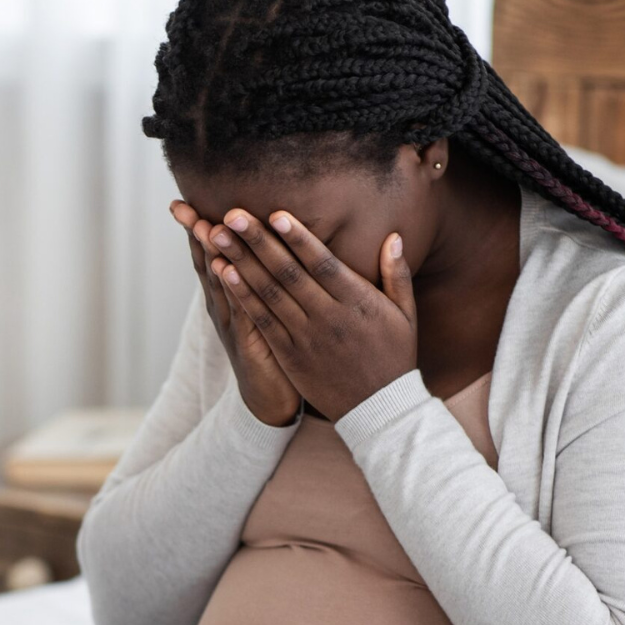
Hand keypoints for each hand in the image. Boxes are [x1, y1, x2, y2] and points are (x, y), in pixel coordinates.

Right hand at [170, 200, 301, 426]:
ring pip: (220, 283)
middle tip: (182, 208)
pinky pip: (240, 308)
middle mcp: (222, 307)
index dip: (195, 229)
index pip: (209, 255)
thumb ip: (258, 278)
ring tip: (203, 227)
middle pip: (206, 264)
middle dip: (195, 235)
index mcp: (227, 296)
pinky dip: (232, 288)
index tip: (181, 203)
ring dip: (212, 254)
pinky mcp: (248, 340)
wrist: (269, 400)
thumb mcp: (263, 309)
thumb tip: (256, 244)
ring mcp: (231, 323)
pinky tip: (226, 269)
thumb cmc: (272, 350)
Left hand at [201, 207, 417, 421]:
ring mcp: (305, 337)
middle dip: (258, 243)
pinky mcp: (288, 354)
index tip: (277, 214)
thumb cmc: (393, 357)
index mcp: (357, 302)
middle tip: (233, 215)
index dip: (299, 239)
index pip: (323, 264)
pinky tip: (224, 274)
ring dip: (241, 263)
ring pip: (268, 294)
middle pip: (288, 274)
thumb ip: (397, 274)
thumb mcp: (405, 315)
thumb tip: (392, 236)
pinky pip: (261, 321)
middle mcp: (328, 317)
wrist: (377, 410)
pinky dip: (242, 296)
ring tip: (219, 236)